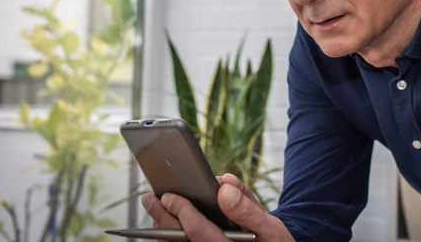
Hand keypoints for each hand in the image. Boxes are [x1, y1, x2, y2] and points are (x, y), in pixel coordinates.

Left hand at [141, 173, 294, 241]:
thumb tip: (223, 186)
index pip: (199, 233)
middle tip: (150, 199)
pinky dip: (171, 236)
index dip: (182, 212)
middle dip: (163, 218)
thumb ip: (247, 208)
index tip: (169, 196)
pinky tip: (165, 222)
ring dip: (163, 228)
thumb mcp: (270, 227)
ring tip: (155, 208)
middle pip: (180, 240)